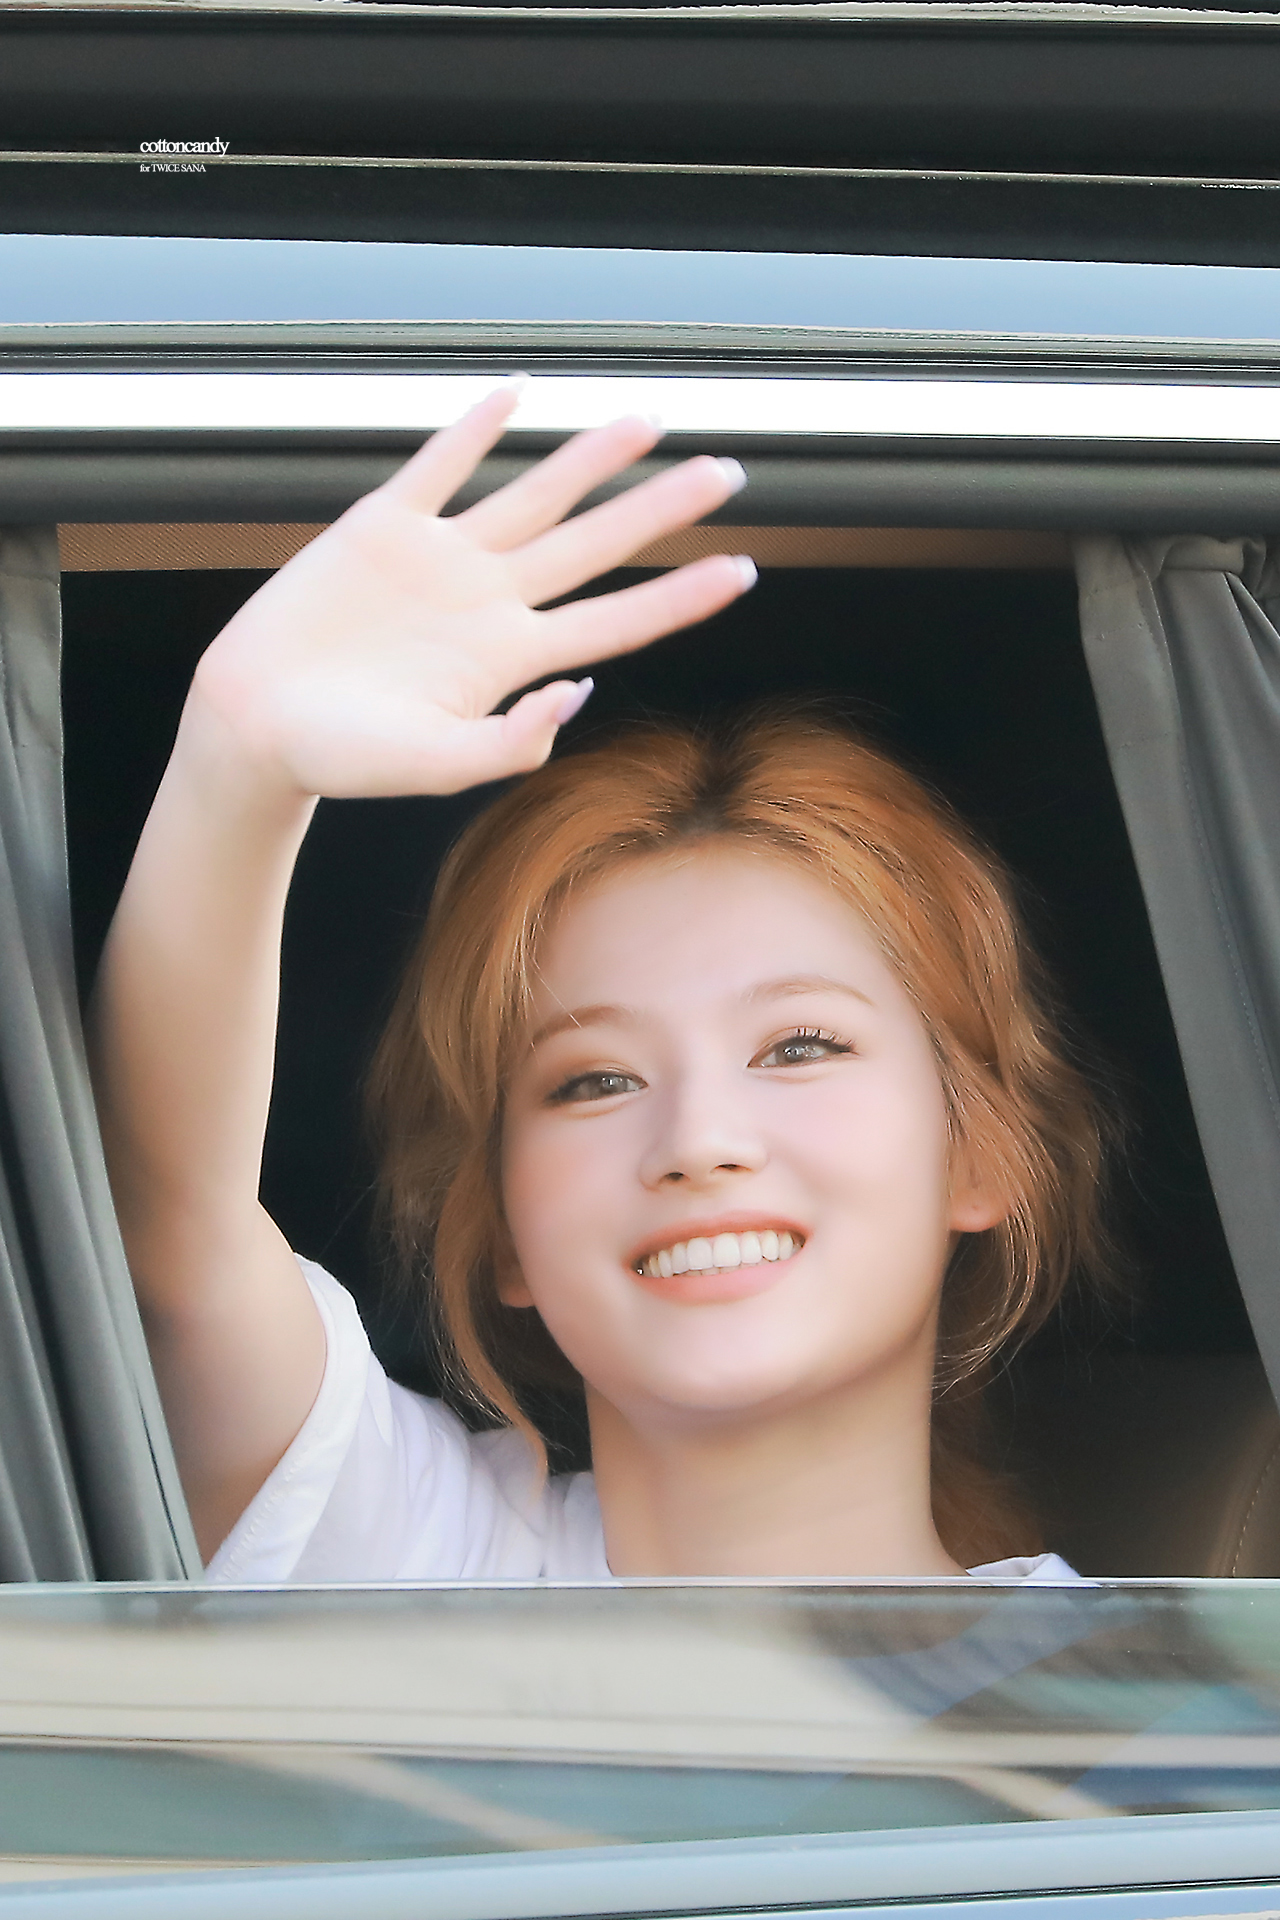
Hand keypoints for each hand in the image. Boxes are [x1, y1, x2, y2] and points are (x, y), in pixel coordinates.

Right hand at [192, 383, 754, 799]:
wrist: (256, 726)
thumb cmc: (342, 759)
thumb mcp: (434, 767)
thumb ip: (511, 740)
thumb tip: (583, 692)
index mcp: (508, 658)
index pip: (617, 620)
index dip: (682, 596)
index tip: (743, 570)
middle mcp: (489, 601)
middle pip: (594, 543)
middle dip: (661, 509)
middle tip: (727, 471)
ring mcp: (440, 560)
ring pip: (532, 494)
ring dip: (590, 458)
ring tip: (646, 422)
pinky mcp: (381, 527)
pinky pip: (439, 465)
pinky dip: (475, 428)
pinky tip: (514, 395)